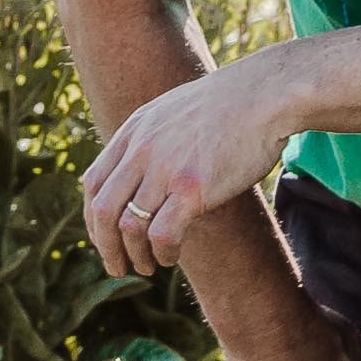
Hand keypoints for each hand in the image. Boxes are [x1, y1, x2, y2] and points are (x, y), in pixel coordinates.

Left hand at [83, 55, 297, 277]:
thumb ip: (155, 137)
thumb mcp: (177, 112)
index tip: (104, 238)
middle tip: (117, 266)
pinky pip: (161, 233)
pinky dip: (162, 252)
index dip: (92, 219)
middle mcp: (142, 151)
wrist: (267, 94)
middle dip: (105, 246)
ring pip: (128, 225)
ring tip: (147, 266)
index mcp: (134, 132)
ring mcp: (166, 169)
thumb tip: (148, 164)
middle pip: (103, 209)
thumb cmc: (234, 105)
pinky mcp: (193, 188)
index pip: (93, 184)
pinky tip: (171, 256)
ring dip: (133, 254)